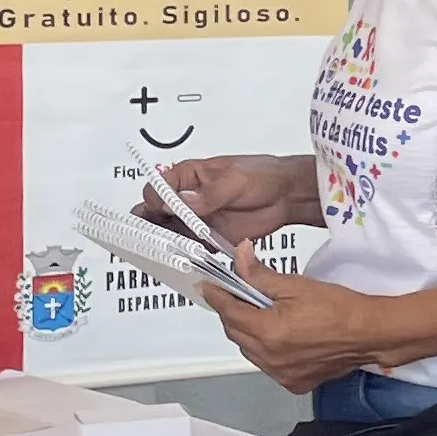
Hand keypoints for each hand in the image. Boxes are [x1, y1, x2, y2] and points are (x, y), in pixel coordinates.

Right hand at [151, 154, 314, 250]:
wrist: (286, 196)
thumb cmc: (262, 176)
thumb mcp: (234, 181)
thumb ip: (208, 195)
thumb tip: (182, 201)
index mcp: (188, 176)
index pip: (157, 188)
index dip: (154, 200)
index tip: (162, 211)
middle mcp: (187, 199)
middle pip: (155, 212)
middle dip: (149, 225)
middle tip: (150, 236)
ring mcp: (196, 220)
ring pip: (168, 233)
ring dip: (164, 242)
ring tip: (165, 251)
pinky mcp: (208, 238)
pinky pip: (188, 249)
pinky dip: (184, 255)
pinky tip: (184, 259)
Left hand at [198, 269, 389, 393]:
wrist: (370, 334)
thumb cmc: (339, 308)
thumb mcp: (296, 285)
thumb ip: (261, 274)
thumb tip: (240, 256)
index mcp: (267, 332)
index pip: (228, 311)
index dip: (216, 295)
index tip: (208, 285)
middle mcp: (269, 358)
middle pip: (235, 332)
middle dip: (232, 312)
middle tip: (237, 293)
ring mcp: (280, 374)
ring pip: (249, 350)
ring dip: (248, 331)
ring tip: (261, 313)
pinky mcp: (293, 382)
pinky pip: (267, 364)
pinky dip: (265, 349)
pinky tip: (279, 336)